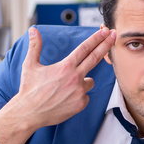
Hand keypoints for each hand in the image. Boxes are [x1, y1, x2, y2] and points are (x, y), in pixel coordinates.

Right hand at [0, 26, 115, 143]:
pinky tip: (65, 98)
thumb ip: (35, 47)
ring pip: (89, 81)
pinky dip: (78, 96)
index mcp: (65, 67)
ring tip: (65, 87)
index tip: (105, 31)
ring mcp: (79, 91)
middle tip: (114, 35)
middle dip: (106, 45)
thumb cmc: (29, 89)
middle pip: (95, 58)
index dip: (97, 38)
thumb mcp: (30, 65)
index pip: (85, 48)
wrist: (29, 113)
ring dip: (83, 81)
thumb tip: (33, 31)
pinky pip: (85, 96)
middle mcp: (75, 77)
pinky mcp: (80, 104)